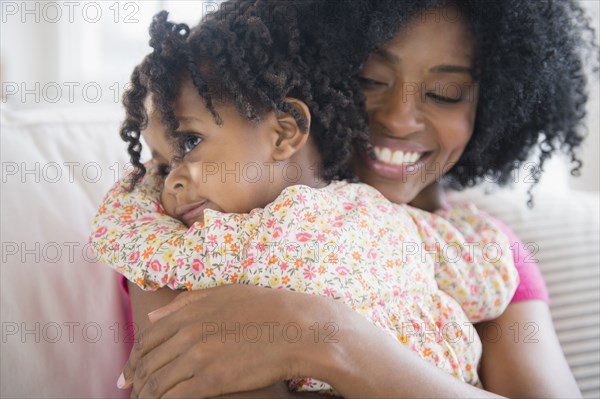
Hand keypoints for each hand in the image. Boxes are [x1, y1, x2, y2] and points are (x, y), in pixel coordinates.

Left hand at [119, 284, 336, 397]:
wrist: (295, 328)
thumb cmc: (264, 308)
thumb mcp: (223, 294)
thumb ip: (185, 303)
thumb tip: (152, 316)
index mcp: (189, 312)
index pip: (147, 339)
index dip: (132, 359)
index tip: (128, 373)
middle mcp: (188, 333)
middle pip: (147, 363)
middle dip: (134, 380)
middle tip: (131, 391)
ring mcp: (198, 356)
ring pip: (157, 383)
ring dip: (146, 395)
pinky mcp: (212, 380)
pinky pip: (175, 397)